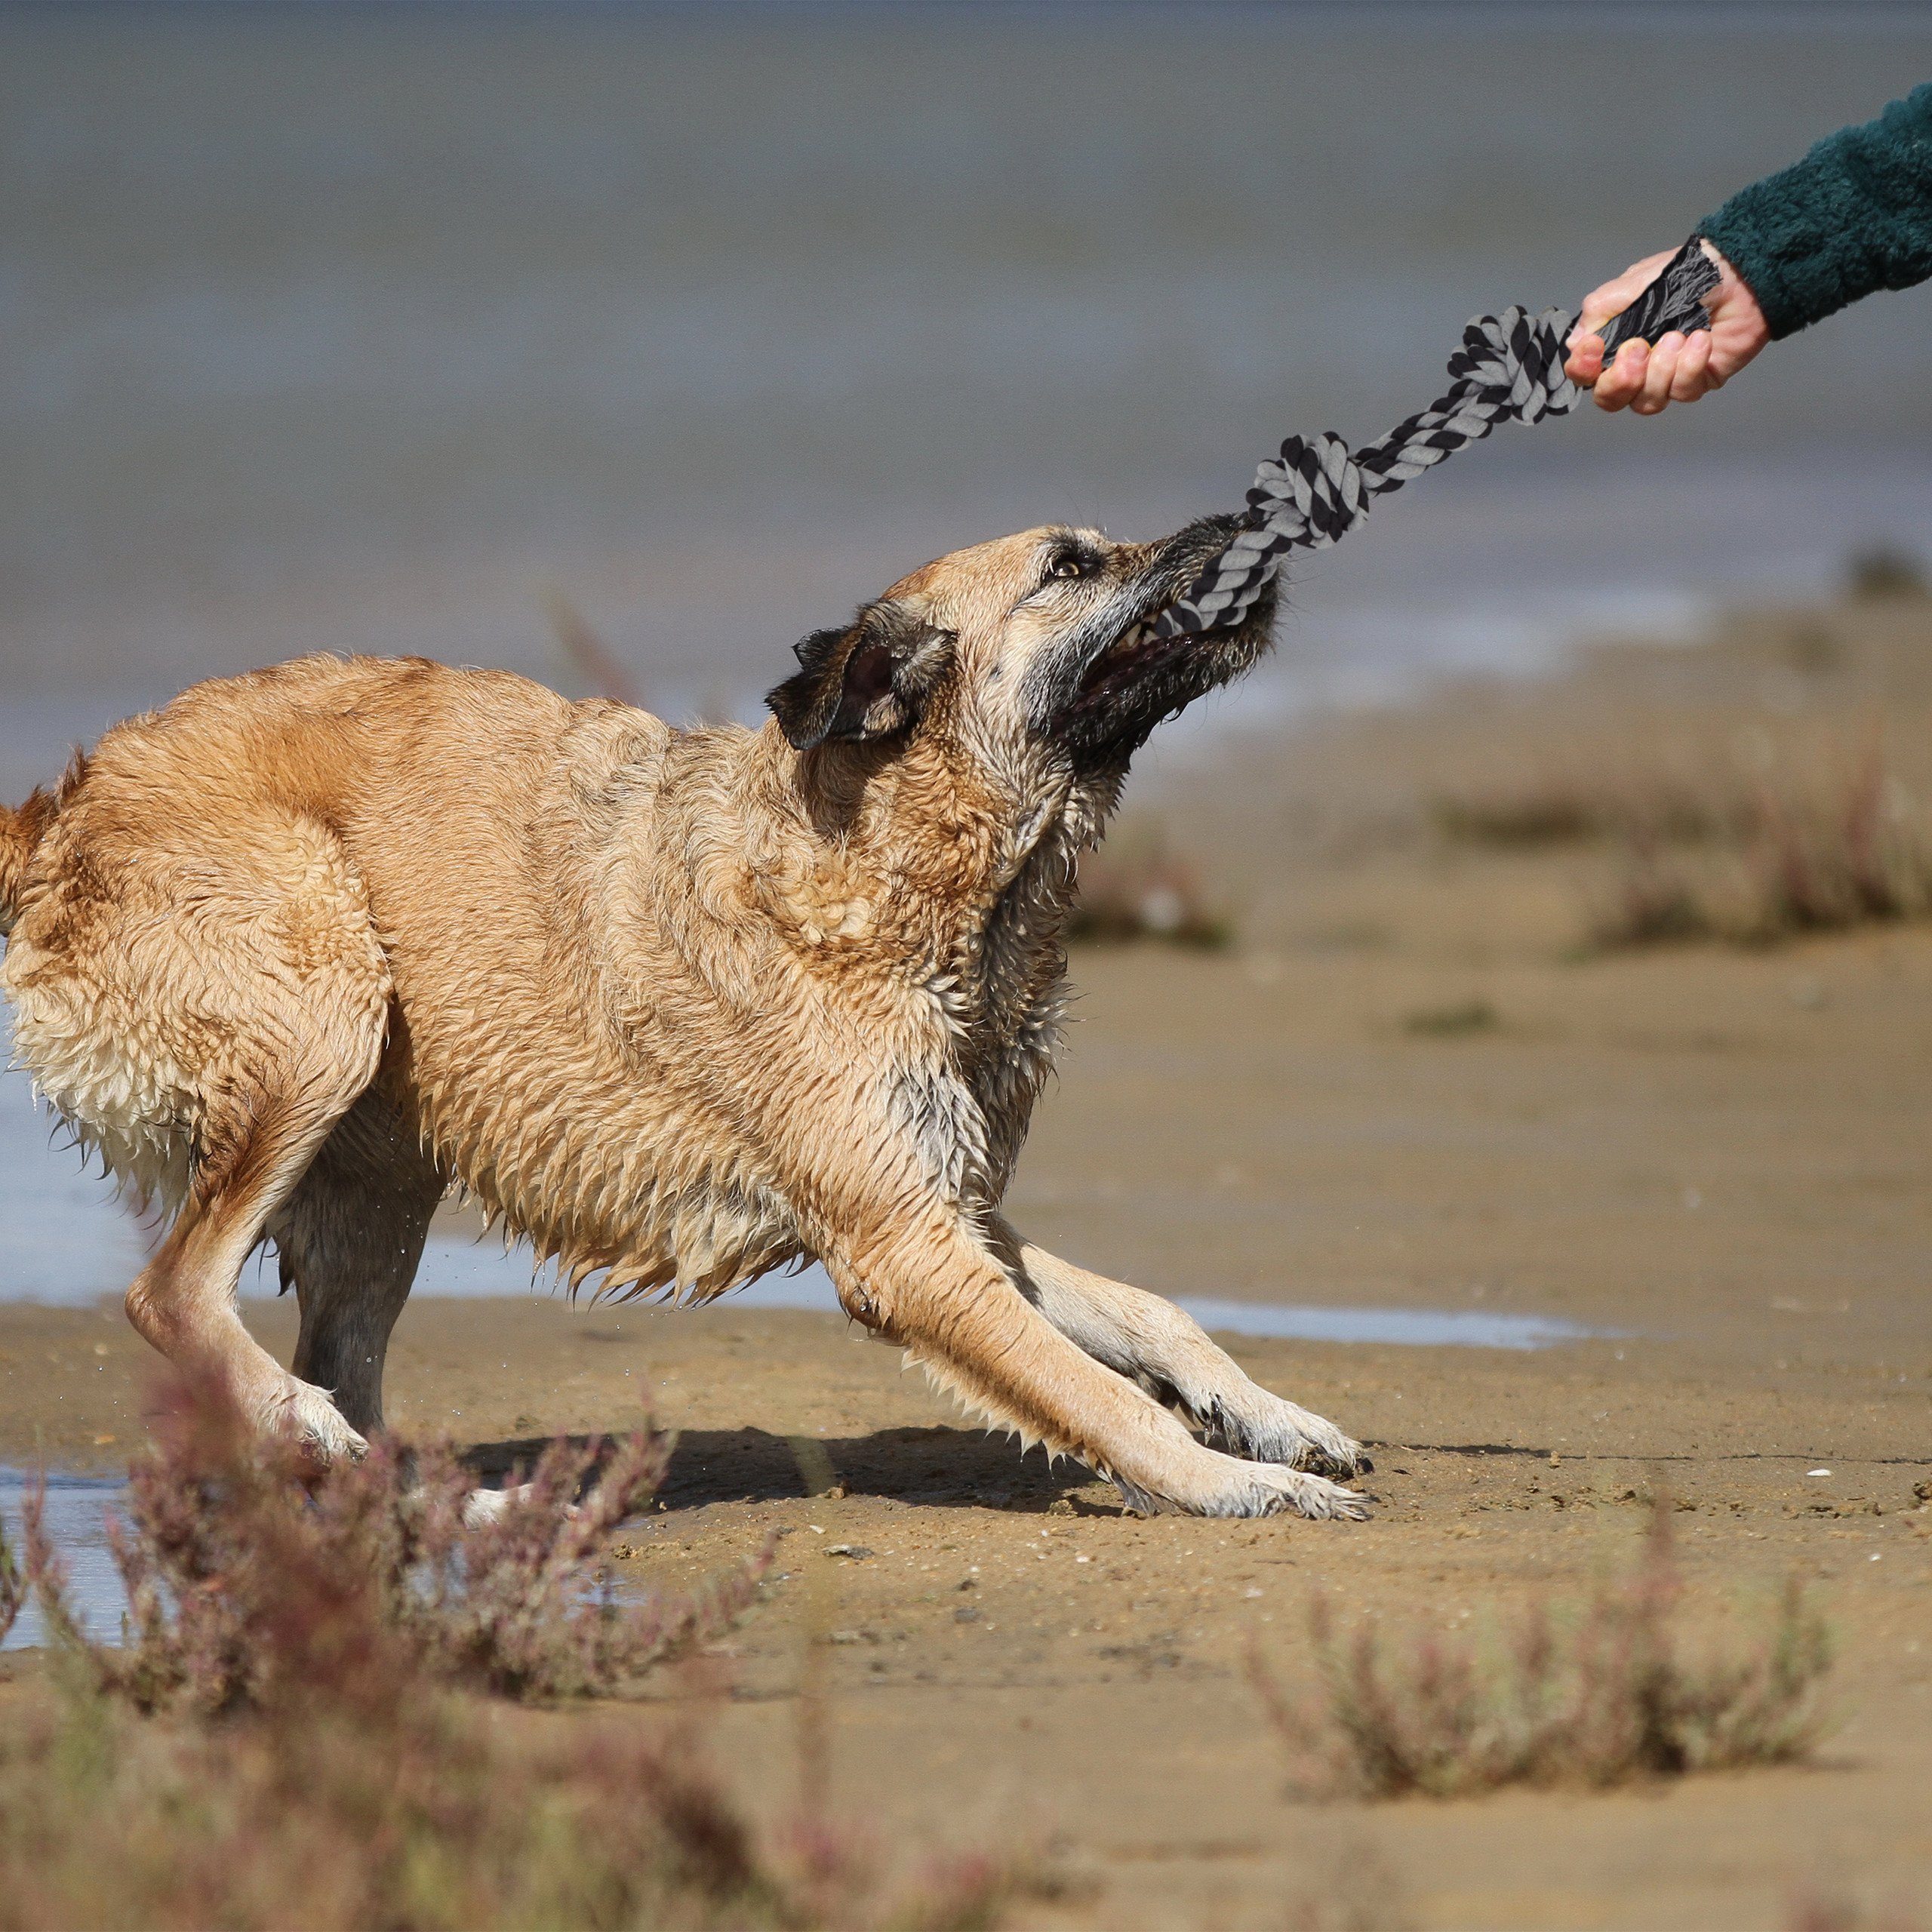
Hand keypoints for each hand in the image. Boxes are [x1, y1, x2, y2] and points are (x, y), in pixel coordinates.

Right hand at [1564, 240, 1771, 413]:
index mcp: (1616, 343)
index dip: (1583, 370)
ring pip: (1646, 402)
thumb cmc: (1688, 273)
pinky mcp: (1697, 382)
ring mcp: (1667, 378)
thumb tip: (1576, 341)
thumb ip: (1601, 310)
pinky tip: (1701, 339)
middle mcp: (1638, 367)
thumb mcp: (1634, 284)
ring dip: (1661, 369)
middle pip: (1611, 400)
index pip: (1585, 375)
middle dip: (1620, 380)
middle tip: (1638, 348)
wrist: (1740, 272)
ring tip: (1678, 336)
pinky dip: (1690, 364)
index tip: (1593, 348)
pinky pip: (1683, 391)